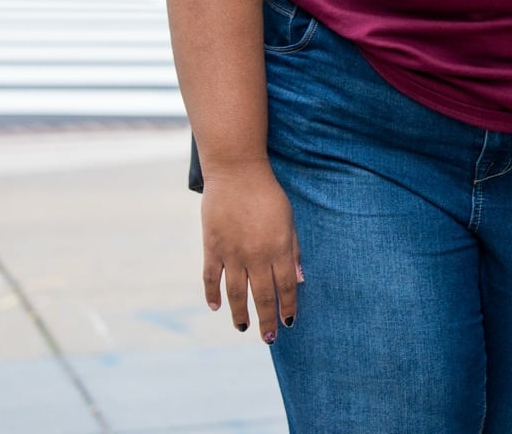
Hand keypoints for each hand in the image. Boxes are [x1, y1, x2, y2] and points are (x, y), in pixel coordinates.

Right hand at [199, 162, 301, 344]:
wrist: (237, 173)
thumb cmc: (268, 195)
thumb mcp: (289, 220)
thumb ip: (294, 250)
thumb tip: (300, 279)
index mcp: (279, 248)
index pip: (286, 286)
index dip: (288, 307)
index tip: (289, 323)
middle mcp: (257, 255)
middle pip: (262, 295)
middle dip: (267, 320)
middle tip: (269, 338)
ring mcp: (232, 253)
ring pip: (236, 293)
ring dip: (240, 314)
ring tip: (244, 328)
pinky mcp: (212, 247)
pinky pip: (211, 278)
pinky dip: (212, 294)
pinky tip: (215, 307)